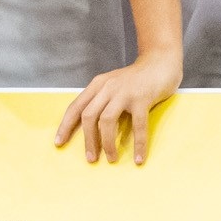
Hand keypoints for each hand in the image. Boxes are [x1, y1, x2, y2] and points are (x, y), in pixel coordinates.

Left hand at [53, 50, 177, 162]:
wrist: (161, 62)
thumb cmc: (137, 79)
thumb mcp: (112, 84)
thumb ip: (101, 100)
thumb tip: (90, 129)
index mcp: (98, 84)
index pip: (76, 106)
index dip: (66, 126)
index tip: (59, 142)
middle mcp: (108, 87)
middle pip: (89, 116)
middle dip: (88, 140)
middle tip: (91, 158)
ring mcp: (125, 92)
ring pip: (107, 121)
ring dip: (107, 143)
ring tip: (111, 158)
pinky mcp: (142, 99)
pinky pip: (138, 126)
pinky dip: (138, 145)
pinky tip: (138, 158)